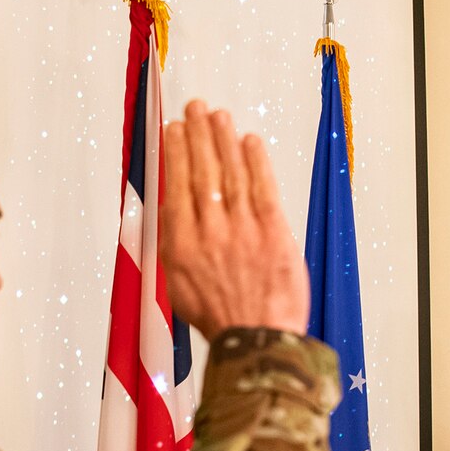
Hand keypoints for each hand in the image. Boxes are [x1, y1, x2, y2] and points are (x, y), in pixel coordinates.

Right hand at [161, 101, 309, 339]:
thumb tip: (176, 211)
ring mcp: (243, 231)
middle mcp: (209, 232)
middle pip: (202, 172)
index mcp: (181, 246)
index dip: (177, 153)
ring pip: (230, 174)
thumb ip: (177, 245)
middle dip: (198, 135)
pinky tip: (249, 141)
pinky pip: (262, 188)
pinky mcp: (274, 233)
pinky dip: (255, 161)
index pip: (177, 186)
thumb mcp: (179, 285)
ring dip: (224, 139)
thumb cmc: (219, 318)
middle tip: (196, 109)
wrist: (257, 341)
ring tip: (218, 115)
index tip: (175, 129)